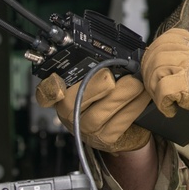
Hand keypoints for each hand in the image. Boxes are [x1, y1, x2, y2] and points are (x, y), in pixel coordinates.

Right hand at [35, 69, 151, 151]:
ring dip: (119, 97)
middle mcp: (69, 114)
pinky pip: (117, 125)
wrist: (127, 124)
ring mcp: (85, 129)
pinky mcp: (104, 140)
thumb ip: (100, 65)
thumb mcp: (100, 75)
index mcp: (63, 94)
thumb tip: (116, 49)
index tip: (59, 86)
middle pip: (71, 105)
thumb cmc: (111, 92)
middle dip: (92, 88)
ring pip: (97, 116)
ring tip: (135, 84)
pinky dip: (132, 108)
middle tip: (110, 77)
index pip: (46, 94)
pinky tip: (142, 95)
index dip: (49, 90)